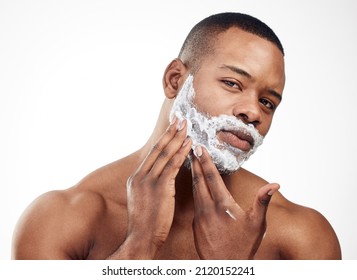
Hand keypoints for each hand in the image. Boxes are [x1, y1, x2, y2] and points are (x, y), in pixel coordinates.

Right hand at [124, 118, 191, 257]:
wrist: (141, 238)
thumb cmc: (145, 223)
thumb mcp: (142, 200)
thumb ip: (149, 186)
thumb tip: (160, 176)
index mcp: (135, 178)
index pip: (151, 154)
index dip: (163, 140)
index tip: (171, 128)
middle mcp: (140, 176)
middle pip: (158, 149)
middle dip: (170, 133)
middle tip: (180, 119)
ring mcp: (148, 180)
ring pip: (165, 154)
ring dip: (177, 138)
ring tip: (186, 126)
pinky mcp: (159, 187)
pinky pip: (173, 165)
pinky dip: (181, 153)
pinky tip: (189, 144)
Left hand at [191, 145, 278, 259]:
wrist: (225, 266)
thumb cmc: (244, 245)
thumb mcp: (258, 224)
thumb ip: (263, 201)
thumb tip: (275, 184)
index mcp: (223, 205)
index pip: (211, 177)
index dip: (205, 160)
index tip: (199, 147)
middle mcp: (207, 208)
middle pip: (199, 180)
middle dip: (195, 162)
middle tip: (191, 148)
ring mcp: (199, 216)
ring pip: (194, 190)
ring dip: (193, 175)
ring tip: (191, 162)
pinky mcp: (195, 223)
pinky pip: (194, 203)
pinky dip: (194, 190)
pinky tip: (196, 186)